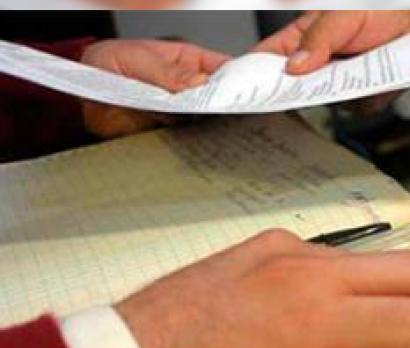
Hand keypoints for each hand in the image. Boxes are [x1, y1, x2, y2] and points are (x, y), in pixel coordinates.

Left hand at [81, 39, 229, 138]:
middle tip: (231, 112)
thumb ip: (167, 71)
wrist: (80, 94)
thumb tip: (198, 81)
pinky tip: (198, 142)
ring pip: (207, 120)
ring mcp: (181, 111)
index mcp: (187, 61)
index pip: (222, 67)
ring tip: (219, 130)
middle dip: (227, 105)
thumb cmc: (104, 65)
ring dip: (211, 125)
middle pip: (219, 97)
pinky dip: (193, 142)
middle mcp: (188, 87)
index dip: (238, 77)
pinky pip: (188, 138)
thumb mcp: (135, 58)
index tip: (243, 89)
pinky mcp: (171, 132)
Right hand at [255, 11, 409, 115]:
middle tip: (310, 83)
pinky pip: (356, 109)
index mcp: (302, 40)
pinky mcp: (363, 98)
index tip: (247, 91)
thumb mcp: (343, 14)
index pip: (268, 61)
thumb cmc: (383, 9)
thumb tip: (295, 65)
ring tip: (354, 70)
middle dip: (298, 92)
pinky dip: (367, 99)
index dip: (253, 77)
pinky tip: (375, 84)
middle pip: (293, 90)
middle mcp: (319, 64)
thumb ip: (318, 38)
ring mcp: (340, 83)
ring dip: (338, 93)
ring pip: (325, 103)